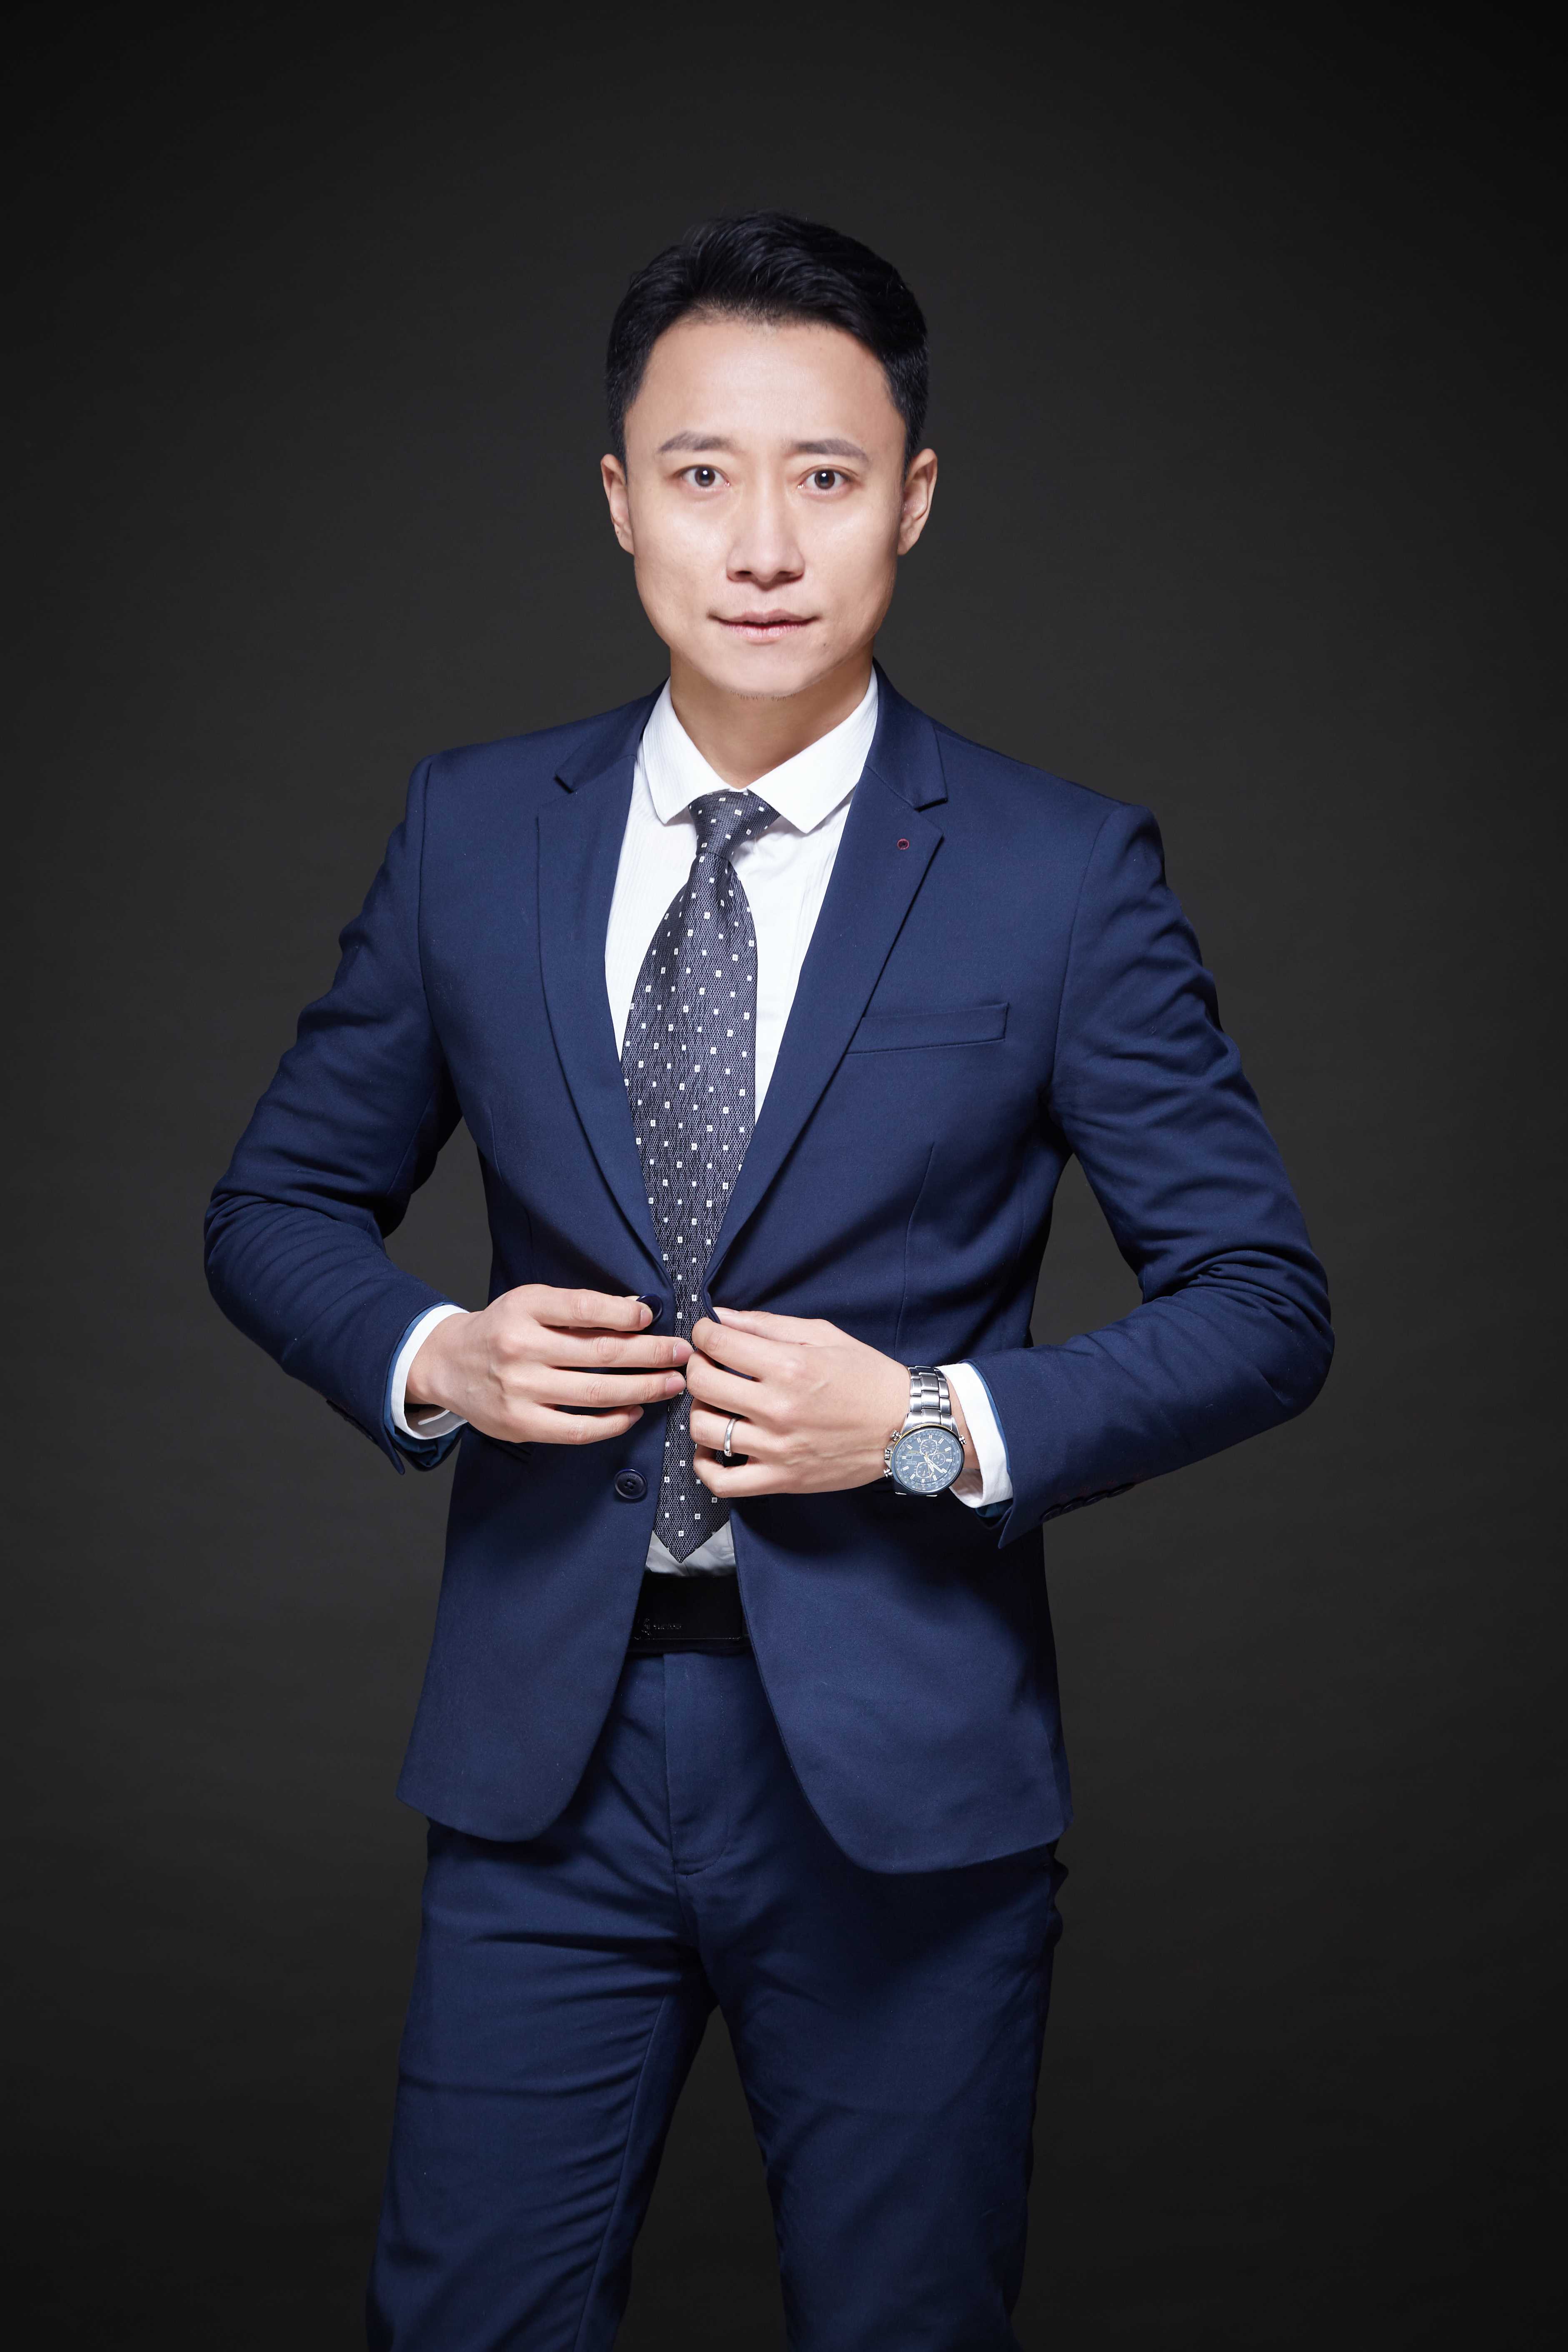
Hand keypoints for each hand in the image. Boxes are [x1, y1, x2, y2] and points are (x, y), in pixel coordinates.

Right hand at [406, 1285, 689, 1445]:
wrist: (449, 1364)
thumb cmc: (502, 1329)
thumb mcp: (531, 1303)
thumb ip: (577, 1308)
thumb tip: (638, 1311)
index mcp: (525, 1309)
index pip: (584, 1309)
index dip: (625, 1313)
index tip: (653, 1316)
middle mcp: (520, 1348)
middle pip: (601, 1354)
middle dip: (651, 1355)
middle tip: (682, 1354)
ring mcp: (520, 1390)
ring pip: (597, 1394)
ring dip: (643, 1389)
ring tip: (672, 1384)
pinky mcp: (521, 1424)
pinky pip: (579, 1429)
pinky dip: (613, 1423)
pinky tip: (635, 1412)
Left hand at [685, 1308, 974, 1498]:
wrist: (907, 1427)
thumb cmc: (868, 1377)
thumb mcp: (824, 1336)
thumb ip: (768, 1325)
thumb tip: (721, 1316)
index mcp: (789, 1367)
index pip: (717, 1343)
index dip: (703, 1332)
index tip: (708, 1333)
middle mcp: (777, 1408)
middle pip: (701, 1384)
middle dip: (697, 1366)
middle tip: (709, 1364)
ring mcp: (777, 1448)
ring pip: (704, 1429)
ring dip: (700, 1410)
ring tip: (716, 1403)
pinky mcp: (781, 1480)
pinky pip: (722, 1482)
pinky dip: (705, 1465)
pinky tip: (712, 1447)